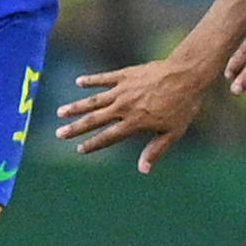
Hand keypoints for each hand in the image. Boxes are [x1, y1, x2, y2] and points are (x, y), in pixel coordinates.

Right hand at [54, 58, 210, 172]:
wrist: (186, 75)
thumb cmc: (183, 105)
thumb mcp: (172, 132)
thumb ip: (155, 150)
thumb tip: (142, 170)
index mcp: (134, 122)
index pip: (108, 137)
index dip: (92, 144)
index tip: (79, 149)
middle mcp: (124, 107)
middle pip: (94, 119)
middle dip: (76, 127)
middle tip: (59, 133)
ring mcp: (123, 89)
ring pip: (95, 100)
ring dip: (77, 106)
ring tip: (61, 112)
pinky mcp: (126, 74)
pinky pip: (105, 78)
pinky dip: (91, 80)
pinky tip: (79, 82)